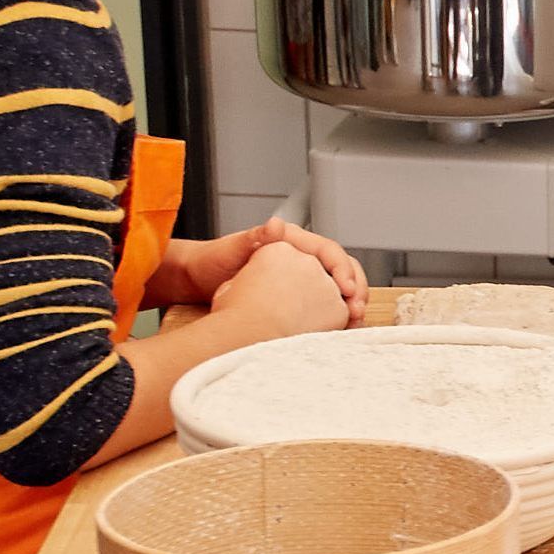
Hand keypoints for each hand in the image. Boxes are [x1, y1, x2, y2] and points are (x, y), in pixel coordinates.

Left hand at [206, 240, 348, 340]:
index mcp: (292, 242)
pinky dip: (336, 315)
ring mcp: (301, 277)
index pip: (329, 251)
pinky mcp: (297, 296)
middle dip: (355, 288)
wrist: (196, 280)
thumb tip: (276, 225)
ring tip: (353, 322)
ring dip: (349, 304)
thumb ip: (255, 237)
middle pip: (341, 269)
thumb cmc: (212, 261)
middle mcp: (301, 257)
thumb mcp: (232, 249)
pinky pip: (325, 303)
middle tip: (356, 310)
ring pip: (337, 287)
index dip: (342, 269)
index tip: (345, 288)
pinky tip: (338, 329)